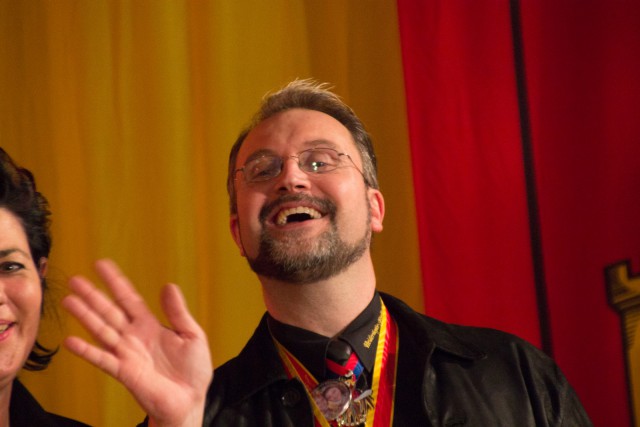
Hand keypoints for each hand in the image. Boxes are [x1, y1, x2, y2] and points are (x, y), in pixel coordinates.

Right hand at [63, 259, 211, 426]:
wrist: (190, 400)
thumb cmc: (193, 371)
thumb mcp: (192, 335)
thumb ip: (178, 312)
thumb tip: (169, 286)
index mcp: (150, 325)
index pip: (129, 299)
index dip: (116, 282)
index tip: (101, 265)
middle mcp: (134, 337)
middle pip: (109, 311)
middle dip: (93, 295)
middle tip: (75, 280)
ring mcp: (127, 354)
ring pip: (102, 331)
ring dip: (85, 317)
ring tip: (69, 301)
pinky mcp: (124, 372)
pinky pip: (103, 360)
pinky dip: (88, 351)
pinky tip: (72, 341)